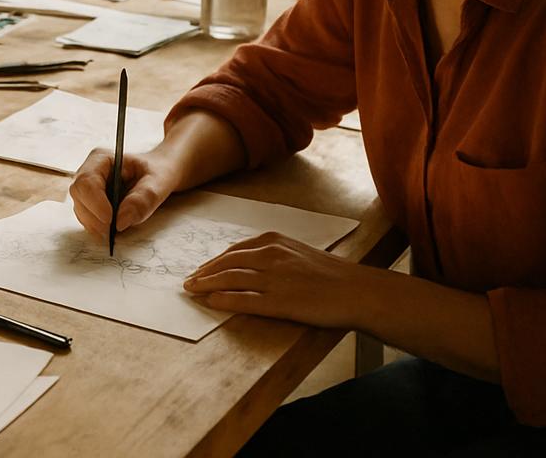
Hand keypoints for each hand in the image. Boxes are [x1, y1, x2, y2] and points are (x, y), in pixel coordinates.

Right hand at [69, 147, 177, 237]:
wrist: (159, 174)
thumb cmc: (158, 172)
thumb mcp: (159, 183)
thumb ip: (143, 199)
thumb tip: (120, 221)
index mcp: (102, 159)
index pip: (87, 181)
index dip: (95, 202)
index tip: (110, 220)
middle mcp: (90, 171)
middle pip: (78, 195)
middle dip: (94, 216)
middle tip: (113, 230)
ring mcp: (87, 188)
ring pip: (80, 208)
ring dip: (95, 224)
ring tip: (116, 230)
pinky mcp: (90, 203)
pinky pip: (86, 218)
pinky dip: (97, 227)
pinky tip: (113, 228)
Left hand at [181, 232, 372, 327]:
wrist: (357, 291)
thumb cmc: (331, 274)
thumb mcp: (298, 253)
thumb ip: (273, 255)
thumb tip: (249, 263)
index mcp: (273, 241)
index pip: (233, 250)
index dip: (213, 261)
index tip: (200, 269)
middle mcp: (269, 256)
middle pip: (226, 263)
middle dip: (203, 272)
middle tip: (188, 282)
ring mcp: (273, 278)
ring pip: (229, 279)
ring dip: (206, 285)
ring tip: (191, 292)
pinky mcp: (279, 301)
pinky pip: (243, 299)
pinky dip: (223, 300)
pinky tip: (210, 302)